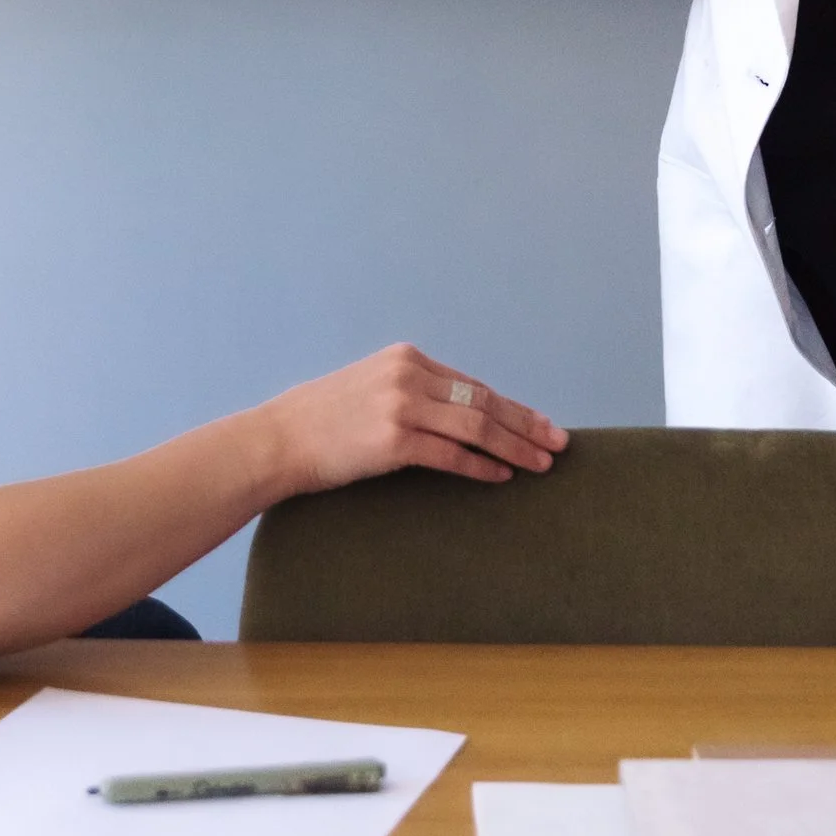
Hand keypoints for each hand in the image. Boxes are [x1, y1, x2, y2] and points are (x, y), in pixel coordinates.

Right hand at [262, 346, 567, 494]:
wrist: (277, 440)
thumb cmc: (321, 421)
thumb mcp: (370, 388)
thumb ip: (412, 394)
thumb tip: (459, 416)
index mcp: (405, 359)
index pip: (472, 386)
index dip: (511, 407)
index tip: (539, 423)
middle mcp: (408, 376)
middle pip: (483, 402)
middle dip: (526, 423)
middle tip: (559, 442)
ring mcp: (401, 406)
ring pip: (476, 427)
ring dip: (515, 447)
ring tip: (542, 463)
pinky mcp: (393, 440)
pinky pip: (451, 455)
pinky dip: (481, 466)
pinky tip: (502, 476)